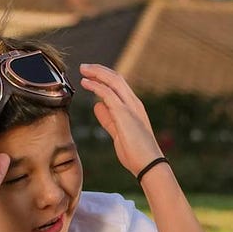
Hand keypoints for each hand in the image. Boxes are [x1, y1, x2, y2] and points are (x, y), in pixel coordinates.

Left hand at [79, 63, 162, 177]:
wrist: (149, 164)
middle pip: (116, 78)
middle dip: (99, 70)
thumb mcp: (118, 132)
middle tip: (84, 67)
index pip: (119, 84)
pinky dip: (96, 86)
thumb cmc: (136, 152)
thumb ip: (108, 118)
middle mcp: (134, 103)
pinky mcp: (124, 114)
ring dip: (97, 73)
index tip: (90, 75)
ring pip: (113, 81)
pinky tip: (86, 83)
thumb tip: (97, 106)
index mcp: (134, 107)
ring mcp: (130, 107)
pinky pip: (108, 94)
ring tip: (83, 70)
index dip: (104, 77)